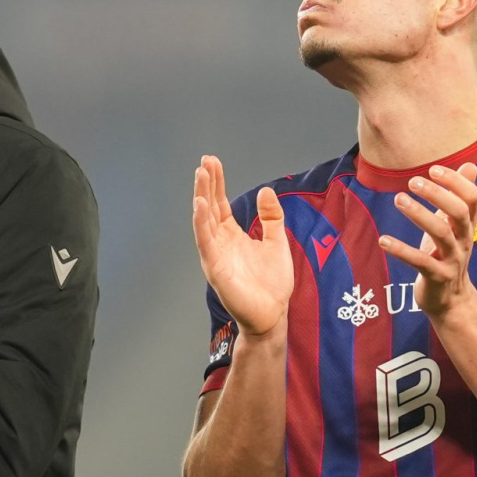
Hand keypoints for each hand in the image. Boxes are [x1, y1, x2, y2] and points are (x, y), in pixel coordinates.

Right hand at [191, 156, 292, 339]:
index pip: (220, 204)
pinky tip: (200, 205)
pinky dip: (201, 222)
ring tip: (200, 175)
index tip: (212, 161)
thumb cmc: (272, 284)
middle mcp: (220, 242)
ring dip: (201, 196)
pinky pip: (205, 241)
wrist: (273, 314)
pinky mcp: (215, 268)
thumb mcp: (277, 242)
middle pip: (210, 207)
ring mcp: (215, 254)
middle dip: (206, 184)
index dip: (216, 183)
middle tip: (205, 161)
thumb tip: (266, 191)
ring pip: (204, 220)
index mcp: (232, 236)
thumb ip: (271, 218)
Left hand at [379, 162, 476, 320]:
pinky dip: (401, 250)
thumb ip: (458, 196)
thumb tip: (470, 165)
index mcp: (468, 226)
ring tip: (399, 199)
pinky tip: (383, 239)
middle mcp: (463, 240)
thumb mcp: (455, 226)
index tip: (433, 170)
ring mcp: (452, 260)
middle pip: (458, 212)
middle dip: (437, 194)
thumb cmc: (448, 256)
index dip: (456, 181)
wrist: (451, 302)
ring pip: (440, 233)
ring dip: (419, 215)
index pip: (472, 197)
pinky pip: (420, 262)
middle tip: (413, 182)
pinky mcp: (437, 278)